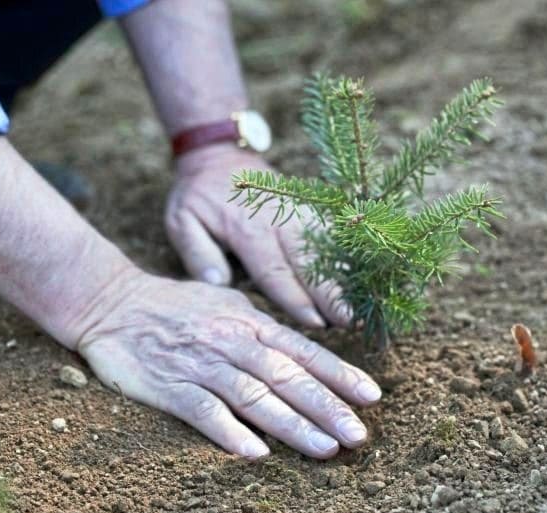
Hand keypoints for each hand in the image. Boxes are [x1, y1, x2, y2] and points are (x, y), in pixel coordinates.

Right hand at [77, 271, 380, 458]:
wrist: (111, 302)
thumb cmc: (177, 305)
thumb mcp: (229, 303)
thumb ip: (264, 326)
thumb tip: (302, 346)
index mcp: (251, 323)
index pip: (305, 352)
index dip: (340, 374)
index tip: (371, 397)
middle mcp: (233, 342)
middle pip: (288, 378)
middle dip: (327, 407)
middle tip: (358, 435)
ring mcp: (202, 364)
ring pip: (254, 397)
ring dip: (292, 425)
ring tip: (324, 448)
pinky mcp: (169, 386)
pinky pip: (203, 412)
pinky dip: (229, 432)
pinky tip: (255, 453)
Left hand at [166, 144, 347, 327]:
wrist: (220, 155)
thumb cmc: (199, 195)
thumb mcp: (182, 221)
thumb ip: (197, 253)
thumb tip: (217, 283)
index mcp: (248, 229)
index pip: (275, 271)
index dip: (296, 298)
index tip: (315, 323)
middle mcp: (280, 220)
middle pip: (310, 261)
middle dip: (331, 293)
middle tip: (349, 319)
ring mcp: (300, 211)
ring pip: (328, 246)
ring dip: (346, 276)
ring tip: (362, 303)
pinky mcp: (311, 207)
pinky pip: (334, 231)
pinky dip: (351, 253)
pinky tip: (364, 276)